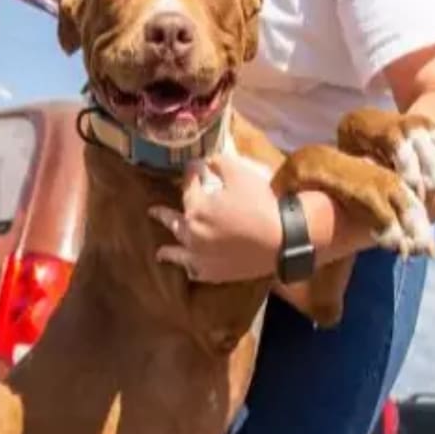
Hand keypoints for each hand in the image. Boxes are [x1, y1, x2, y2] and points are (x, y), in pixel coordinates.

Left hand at [148, 154, 285, 283]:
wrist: (282, 240)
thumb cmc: (261, 204)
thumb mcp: (241, 174)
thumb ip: (220, 164)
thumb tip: (208, 161)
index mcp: (196, 208)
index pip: (188, 188)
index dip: (191, 175)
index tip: (193, 169)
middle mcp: (192, 234)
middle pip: (174, 221)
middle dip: (163, 214)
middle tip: (152, 211)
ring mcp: (200, 257)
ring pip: (178, 253)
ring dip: (168, 251)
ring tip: (159, 253)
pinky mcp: (214, 273)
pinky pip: (195, 272)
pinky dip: (189, 269)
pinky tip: (187, 269)